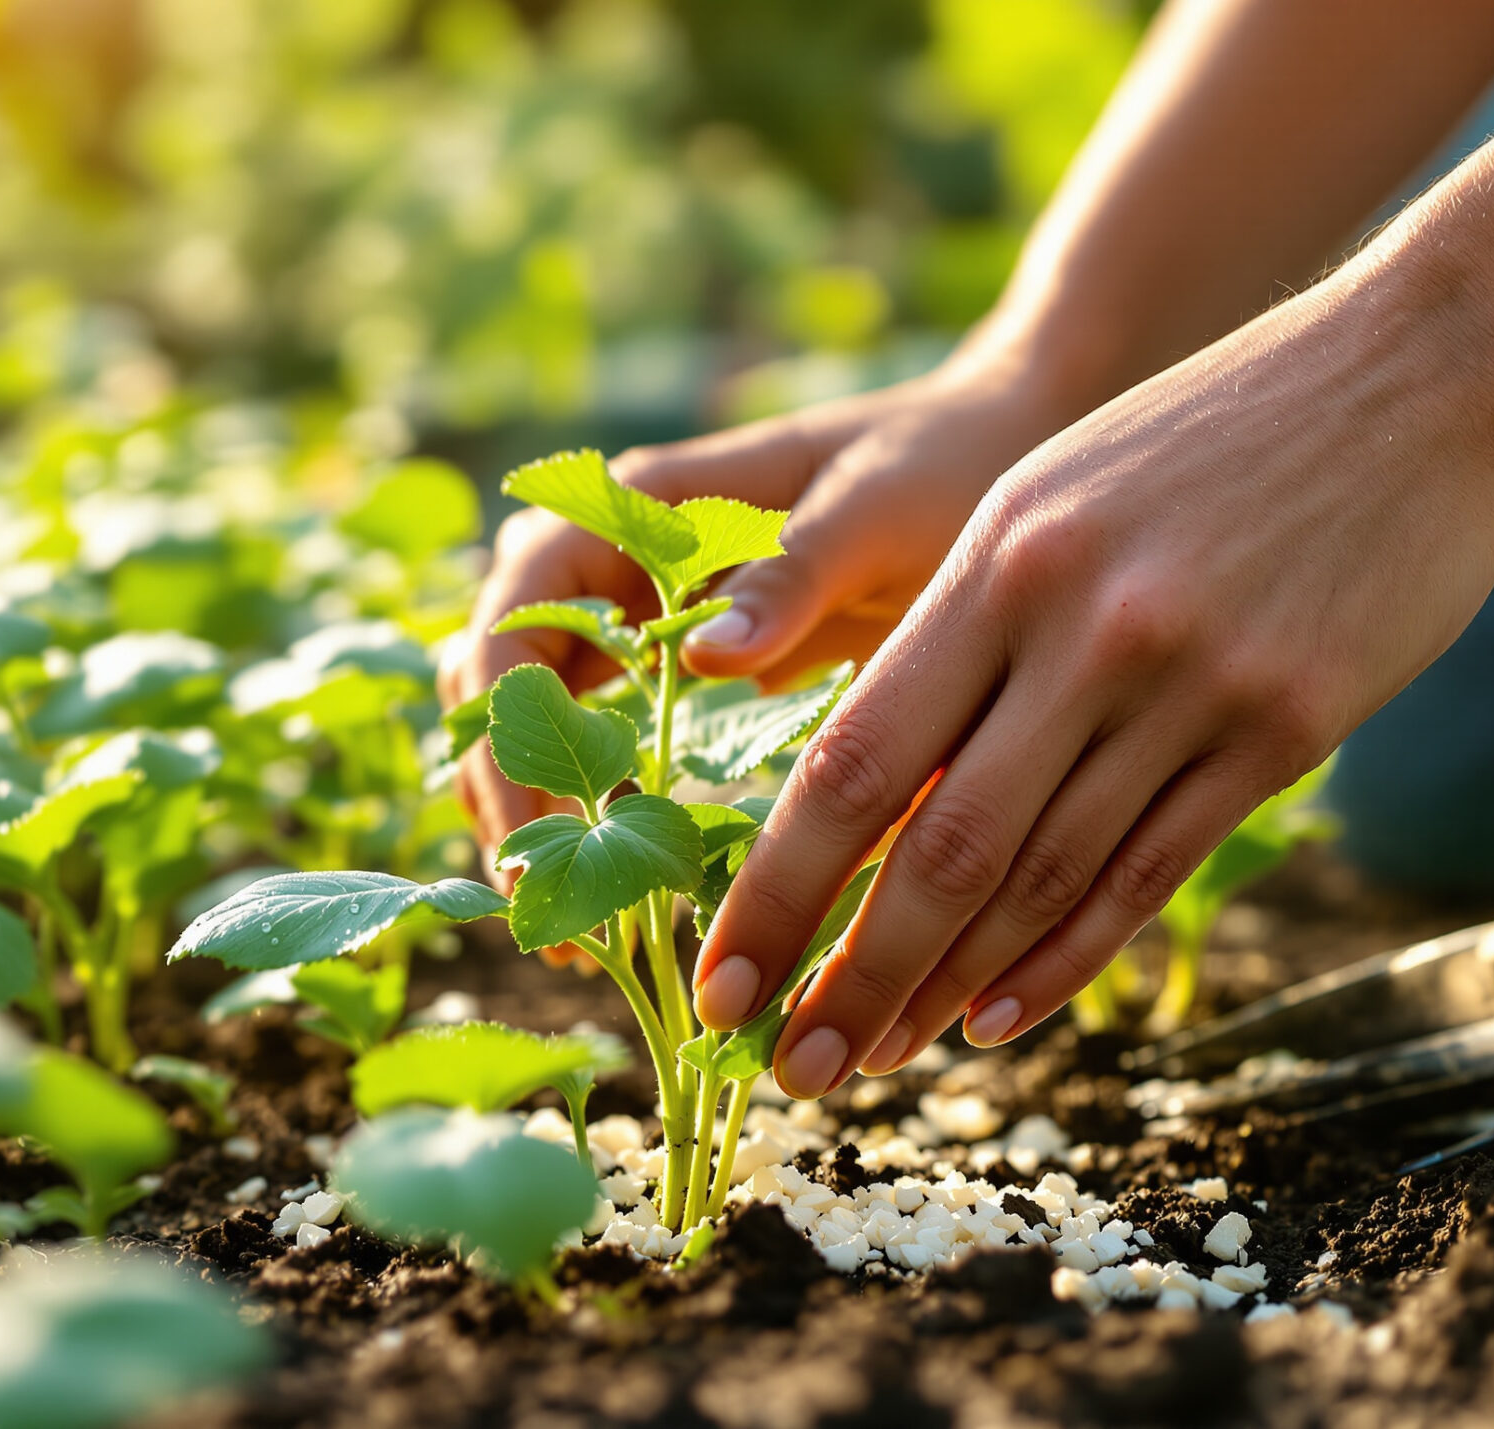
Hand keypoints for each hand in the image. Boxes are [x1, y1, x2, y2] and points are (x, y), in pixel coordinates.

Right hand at [440, 358, 1086, 883]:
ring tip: (582, 933)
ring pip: (533, 720)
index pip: (512, 613)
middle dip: (509, 795)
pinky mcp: (674, 670)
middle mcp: (613, 559)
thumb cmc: (934, 462)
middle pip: (500, 681)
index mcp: (638, 505)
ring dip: (538, 814)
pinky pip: (602, 743)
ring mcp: (636, 616)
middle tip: (557, 914)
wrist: (993, 450)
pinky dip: (601, 814)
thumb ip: (788, 576)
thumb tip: (703, 659)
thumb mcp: (870, 510)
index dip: (505, 725)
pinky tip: (633, 890)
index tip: (538, 830)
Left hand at [691, 267, 1493, 1097]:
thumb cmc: (1212, 431)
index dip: (779, 884)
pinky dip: (1066, 956)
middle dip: (848, 973)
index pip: (854, 757)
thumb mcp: (1054, 496)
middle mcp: (1081, 629)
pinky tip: (1000, 1017)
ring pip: (1040, 877)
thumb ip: (968, 633)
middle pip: (936, 845)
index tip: (723, 974)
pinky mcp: (1287, 728)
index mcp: (998, 561)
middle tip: (790, 1067)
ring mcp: (1191, 684)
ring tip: (878, 1057)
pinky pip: (1150, 870)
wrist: (1430, 366)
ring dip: (947, 987)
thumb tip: (880, 794)